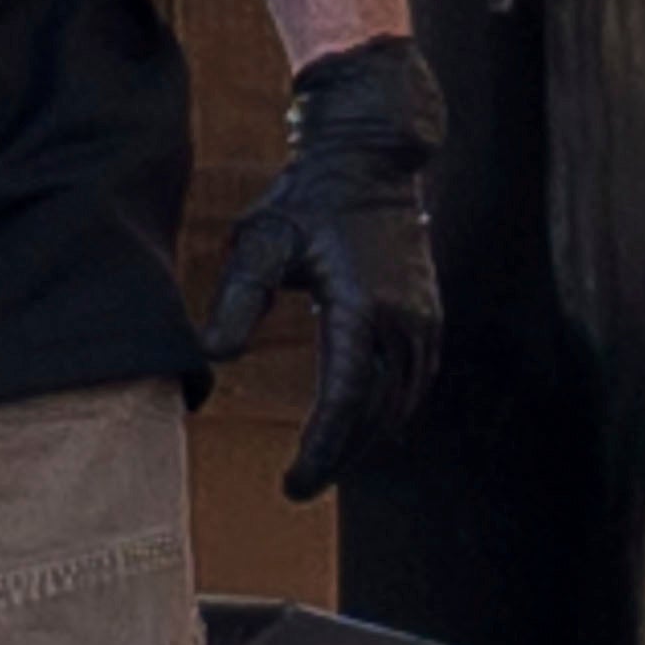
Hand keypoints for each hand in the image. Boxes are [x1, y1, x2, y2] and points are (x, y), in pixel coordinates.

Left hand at [201, 34, 445, 498]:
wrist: (372, 159)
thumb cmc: (309, 199)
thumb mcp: (261, 243)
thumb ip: (238, 300)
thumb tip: (214, 357)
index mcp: (364, 308)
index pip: (345, 402)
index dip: (322, 451)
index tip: (294, 485)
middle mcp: (405, 321)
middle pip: (377, 415)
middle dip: (341, 455)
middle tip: (301, 484)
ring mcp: (425, 319)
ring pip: (401, 403)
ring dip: (366, 437)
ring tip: (326, 460)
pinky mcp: (431, 315)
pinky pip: (415, 381)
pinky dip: (388, 410)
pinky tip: (363, 422)